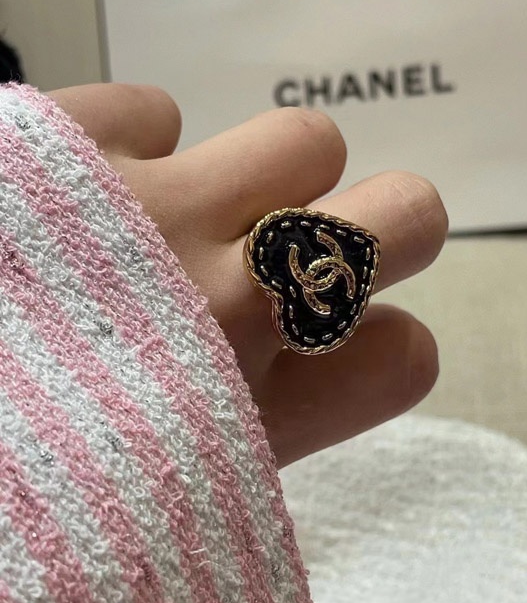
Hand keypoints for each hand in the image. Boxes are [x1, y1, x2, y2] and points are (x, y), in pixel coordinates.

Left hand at [50, 83, 446, 467]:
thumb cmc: (45, 469)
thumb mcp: (174, 490)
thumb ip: (258, 426)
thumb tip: (302, 357)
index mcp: (253, 419)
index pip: (404, 356)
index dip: (380, 342)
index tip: (334, 342)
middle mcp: (228, 308)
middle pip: (407, 217)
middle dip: (384, 228)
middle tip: (315, 249)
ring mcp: (159, 214)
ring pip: (304, 142)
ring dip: (267, 178)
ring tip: (191, 220)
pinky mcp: (76, 143)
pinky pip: (158, 112)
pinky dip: (136, 154)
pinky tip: (87, 206)